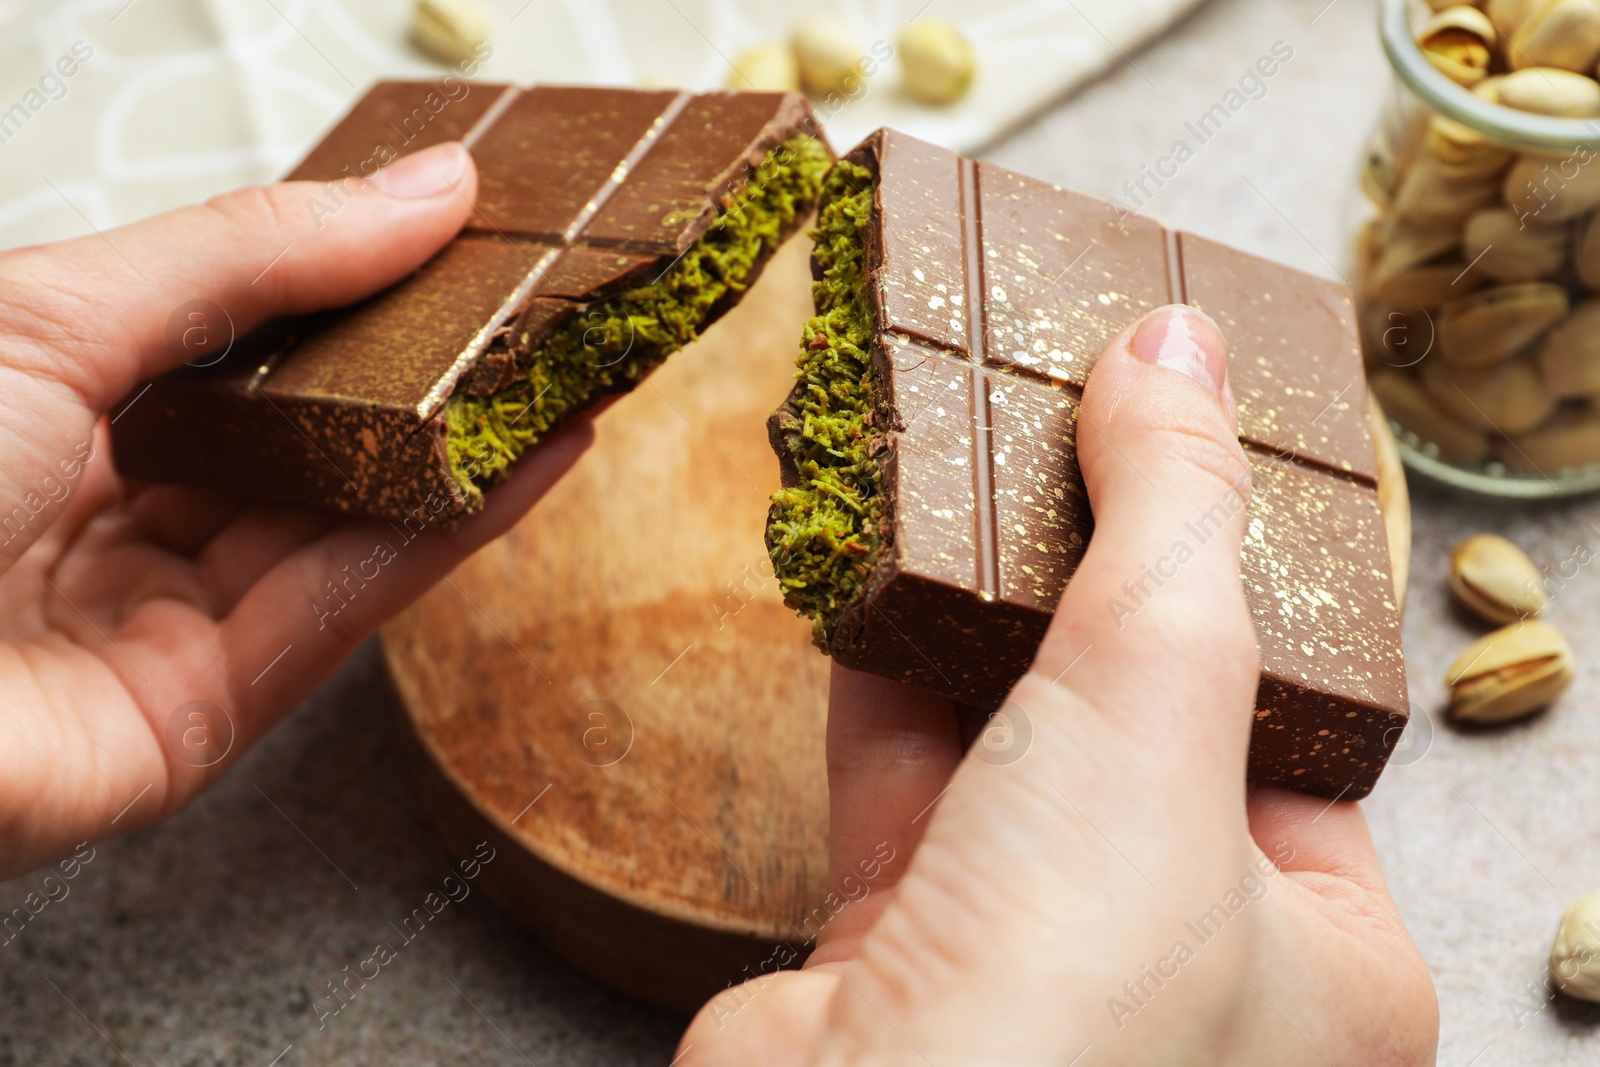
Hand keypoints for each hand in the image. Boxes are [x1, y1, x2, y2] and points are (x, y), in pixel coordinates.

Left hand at [0, 143, 593, 877]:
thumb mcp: (62, 311)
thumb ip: (259, 255)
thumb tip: (424, 186)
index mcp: (42, 405)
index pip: (232, 340)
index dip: (348, 287)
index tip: (456, 235)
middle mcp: (99, 514)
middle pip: (297, 440)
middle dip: (424, 375)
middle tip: (539, 305)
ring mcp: (150, 622)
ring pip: (335, 527)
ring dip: (461, 452)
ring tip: (571, 371)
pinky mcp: (197, 718)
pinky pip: (338, 611)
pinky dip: (448, 537)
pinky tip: (533, 461)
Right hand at [681, 305, 1436, 1064]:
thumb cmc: (1073, 1003)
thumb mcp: (1159, 708)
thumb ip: (1168, 525)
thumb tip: (1175, 358)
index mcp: (1320, 956)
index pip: (1296, 728)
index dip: (1240, 585)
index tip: (1186, 462)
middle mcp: (1179, 968)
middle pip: (1140, 722)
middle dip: (1089, 581)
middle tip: (1064, 433)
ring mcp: (1029, 964)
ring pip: (1009, 744)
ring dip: (975, 612)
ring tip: (960, 466)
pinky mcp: (898, 955)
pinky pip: (903, 780)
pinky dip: (884, 673)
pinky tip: (872, 564)